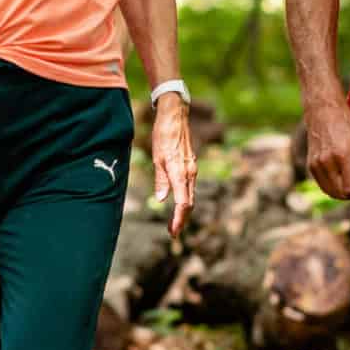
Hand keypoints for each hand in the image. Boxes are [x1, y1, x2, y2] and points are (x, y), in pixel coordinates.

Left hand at [150, 94, 197, 237]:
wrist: (175, 116)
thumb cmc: (164, 135)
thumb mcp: (157, 157)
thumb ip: (161, 179)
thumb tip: (161, 199)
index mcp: (181, 173)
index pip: (183, 203)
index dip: (179, 219)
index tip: (174, 232)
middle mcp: (190, 173)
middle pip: (189, 203)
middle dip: (182, 220)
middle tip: (172, 233)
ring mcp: (192, 169)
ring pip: (190, 195)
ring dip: (183, 211)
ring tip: (173, 223)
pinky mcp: (190, 165)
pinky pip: (189, 187)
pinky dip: (185, 199)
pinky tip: (177, 204)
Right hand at [303, 98, 349, 200]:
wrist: (322, 110)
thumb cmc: (346, 123)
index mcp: (342, 155)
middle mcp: (326, 162)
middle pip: (342, 193)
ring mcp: (316, 164)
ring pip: (332, 192)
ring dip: (346, 193)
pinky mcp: (311, 165)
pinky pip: (325, 186)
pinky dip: (337, 188)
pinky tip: (346, 179)